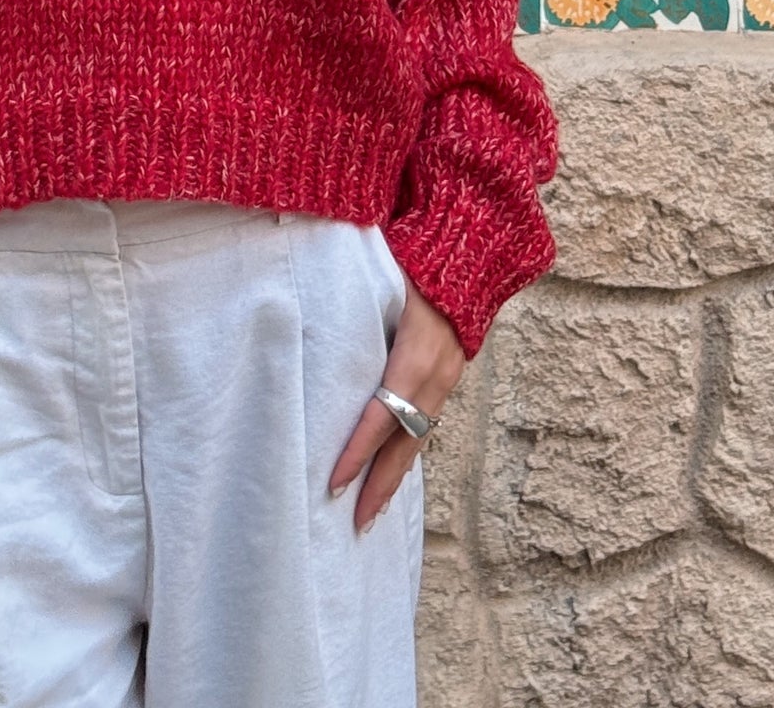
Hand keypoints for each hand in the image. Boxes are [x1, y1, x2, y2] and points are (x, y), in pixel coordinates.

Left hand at [327, 273, 464, 533]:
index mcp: (418, 351)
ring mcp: (447, 379)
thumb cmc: (418, 258)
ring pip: (419, 438)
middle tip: (355, 523)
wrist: (474, 250)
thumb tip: (299, 299)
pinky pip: (427, 424)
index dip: (358, 450)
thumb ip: (349, 297)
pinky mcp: (451, 379)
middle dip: (380, 483)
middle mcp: (436, 374)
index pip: (382, 413)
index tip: (335, 481)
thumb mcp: (384, 275)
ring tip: (371, 511)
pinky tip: (392, 471)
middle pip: (405, 441)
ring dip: (395, 475)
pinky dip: (408, 451)